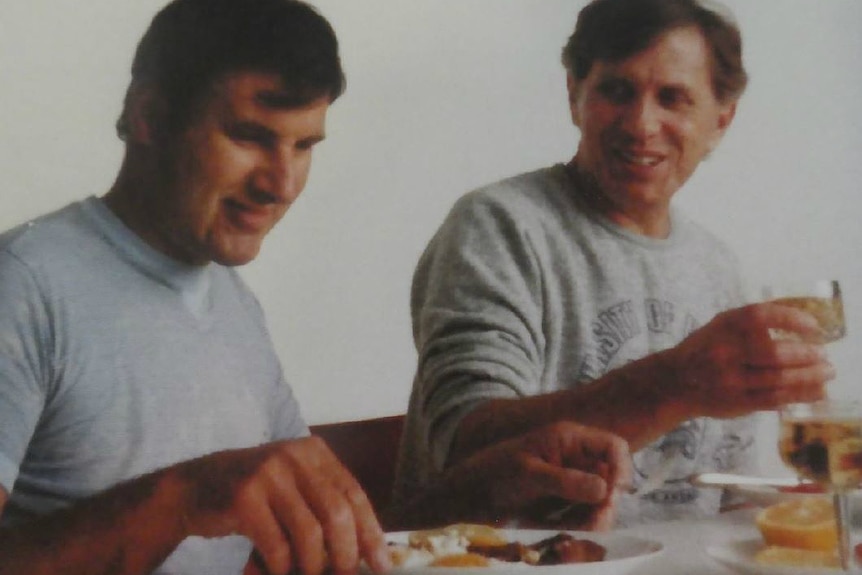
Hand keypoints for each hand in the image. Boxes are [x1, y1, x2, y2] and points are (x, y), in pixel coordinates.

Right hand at [172, 437, 390, 574]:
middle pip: (337, 513)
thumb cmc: (253, 496)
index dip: (371, 533)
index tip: (382, 564)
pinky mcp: (244, 496)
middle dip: (346, 554)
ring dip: (313, 565)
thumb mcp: (293, 487)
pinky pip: (277, 544)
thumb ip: (324, 506)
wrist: (193, 488)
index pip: (354, 494)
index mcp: (314, 452)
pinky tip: (278, 571)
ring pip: (310, 532)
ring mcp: (268, 473)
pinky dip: (282, 567)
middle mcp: (294, 455)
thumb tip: (363, 551)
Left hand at [441, 421, 630, 529]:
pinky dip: (582, 532)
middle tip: (594, 524)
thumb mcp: (528, 473)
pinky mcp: (566, 506)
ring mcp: (573, 484)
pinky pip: (587, 520)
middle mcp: (576, 460)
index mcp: (569, 439)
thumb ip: (566, 480)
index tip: (614, 493)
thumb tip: (604, 488)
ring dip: (596, 522)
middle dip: (608, 504)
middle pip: (613, 481)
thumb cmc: (494, 473)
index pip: (613, 446)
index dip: (622, 467)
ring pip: (603, 504)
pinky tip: (567, 544)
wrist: (470, 496)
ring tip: (576, 538)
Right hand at [667, 302, 835, 418]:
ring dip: (809, 376)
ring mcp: (730, 379)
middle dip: (806, 354)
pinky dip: (800, 395)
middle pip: (773, 352)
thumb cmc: (703, 350)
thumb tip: (801, 322)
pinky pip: (774, 399)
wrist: (673, 382)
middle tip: (824, 355)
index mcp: (723, 327)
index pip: (761, 316)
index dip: (792, 319)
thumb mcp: (720, 326)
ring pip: (778, 379)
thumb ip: (752, 322)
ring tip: (827, 373)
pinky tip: (816, 392)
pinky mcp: (736, 402)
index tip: (814, 327)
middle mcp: (725, 351)